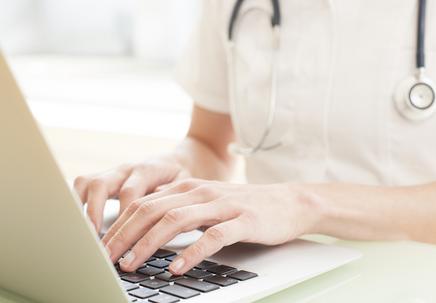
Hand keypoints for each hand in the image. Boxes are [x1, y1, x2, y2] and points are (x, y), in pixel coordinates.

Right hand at [74, 153, 189, 232]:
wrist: (181, 160)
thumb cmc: (182, 177)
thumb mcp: (184, 185)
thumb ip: (172, 197)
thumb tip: (161, 217)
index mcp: (147, 169)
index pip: (129, 191)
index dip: (122, 213)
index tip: (122, 236)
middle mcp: (126, 169)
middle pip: (101, 185)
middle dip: (94, 213)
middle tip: (94, 239)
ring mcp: (113, 172)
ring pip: (86, 182)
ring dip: (82, 208)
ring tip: (83, 234)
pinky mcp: (106, 177)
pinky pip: (83, 185)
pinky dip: (77, 203)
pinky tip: (78, 225)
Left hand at [103, 179, 321, 274]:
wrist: (289, 202)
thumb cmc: (246, 206)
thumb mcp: (207, 200)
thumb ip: (179, 205)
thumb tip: (146, 215)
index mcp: (189, 187)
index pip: (143, 204)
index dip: (119, 226)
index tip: (102, 248)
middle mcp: (201, 192)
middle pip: (152, 211)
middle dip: (124, 236)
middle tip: (106, 260)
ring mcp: (222, 206)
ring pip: (176, 221)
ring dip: (149, 244)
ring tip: (132, 265)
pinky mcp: (243, 221)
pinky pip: (212, 237)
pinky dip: (191, 253)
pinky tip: (177, 267)